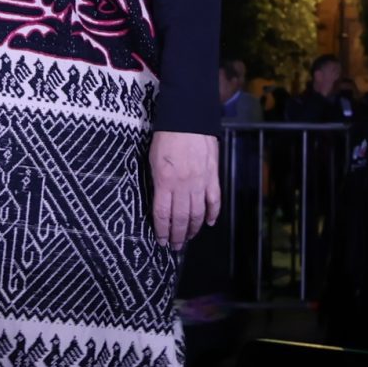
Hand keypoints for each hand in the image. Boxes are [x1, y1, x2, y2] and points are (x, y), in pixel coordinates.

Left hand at [148, 130, 218, 250]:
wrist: (188, 119)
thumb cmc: (166, 137)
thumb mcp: (153, 161)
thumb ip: (158, 183)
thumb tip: (161, 201)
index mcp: (165, 182)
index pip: (163, 214)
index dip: (162, 231)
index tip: (162, 241)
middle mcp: (183, 186)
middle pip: (181, 218)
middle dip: (177, 236)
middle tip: (175, 246)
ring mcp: (200, 182)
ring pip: (198, 213)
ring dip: (193, 229)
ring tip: (188, 238)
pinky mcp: (213, 176)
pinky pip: (214, 200)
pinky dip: (212, 213)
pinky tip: (209, 222)